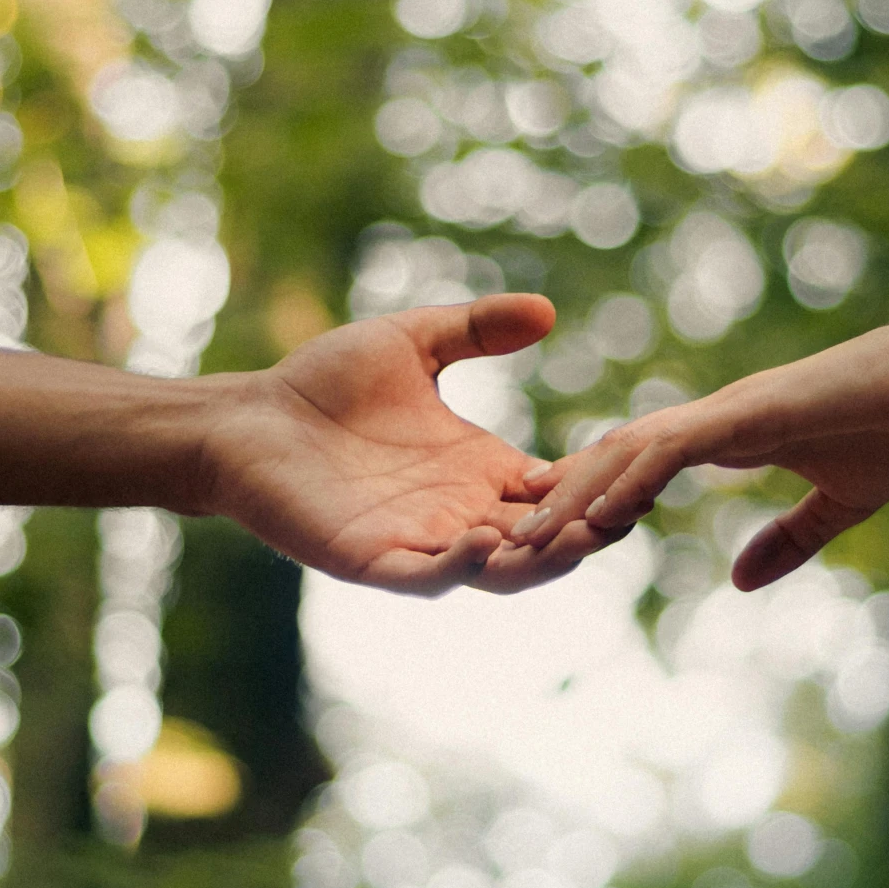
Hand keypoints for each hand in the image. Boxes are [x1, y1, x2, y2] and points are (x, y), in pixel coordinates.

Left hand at [197, 295, 607, 595]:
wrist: (246, 419)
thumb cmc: (321, 384)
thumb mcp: (413, 343)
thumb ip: (477, 329)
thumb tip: (547, 310)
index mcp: (478, 470)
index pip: (556, 492)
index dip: (598, 486)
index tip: (643, 468)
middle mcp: (460, 513)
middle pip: (544, 540)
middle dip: (587, 533)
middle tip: (629, 513)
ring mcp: (420, 542)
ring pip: (500, 571)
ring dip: (541, 562)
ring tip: (577, 537)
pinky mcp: (374, 560)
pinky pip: (429, 577)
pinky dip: (460, 568)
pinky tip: (481, 539)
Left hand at [508, 313, 888, 589]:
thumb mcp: (841, 503)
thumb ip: (790, 539)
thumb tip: (742, 581)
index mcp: (726, 437)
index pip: (638, 467)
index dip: (590, 499)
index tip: (548, 536)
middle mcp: (711, 420)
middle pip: (614, 459)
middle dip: (558, 501)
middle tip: (502, 541)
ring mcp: (727, 413)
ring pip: (628, 452)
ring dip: (575, 495)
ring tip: (524, 535)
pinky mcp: (751, 415)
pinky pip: (675, 449)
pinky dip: (634, 479)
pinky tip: (599, 515)